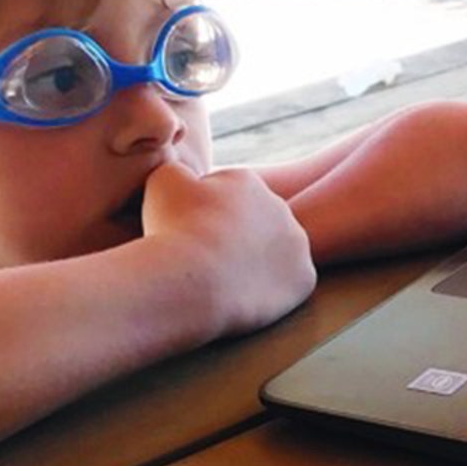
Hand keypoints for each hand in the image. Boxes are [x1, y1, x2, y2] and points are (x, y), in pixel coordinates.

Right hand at [141, 162, 316, 337]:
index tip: (187, 236)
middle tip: (206, 260)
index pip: (224, 198)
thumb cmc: (172, 228)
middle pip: (252, 225)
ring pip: (273, 254)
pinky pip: (287, 284)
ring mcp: (297, 244)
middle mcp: (281, 207)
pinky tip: (243, 296)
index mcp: (247, 181)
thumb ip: (178, 169)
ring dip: (253, 263)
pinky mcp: (304, 278)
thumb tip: (186, 177)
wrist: (191, 278)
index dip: (202, 218)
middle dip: (233, 238)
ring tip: (223, 280)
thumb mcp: (162, 180)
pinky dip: (269, 292)